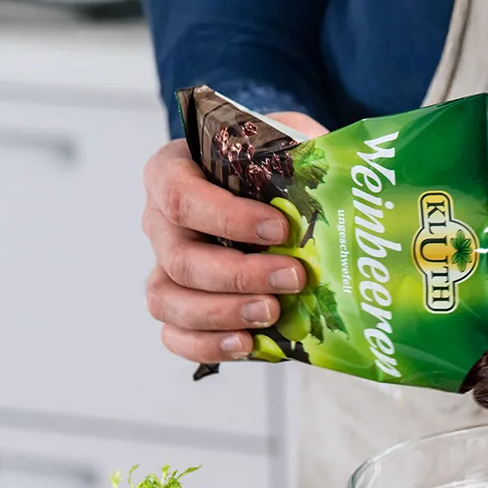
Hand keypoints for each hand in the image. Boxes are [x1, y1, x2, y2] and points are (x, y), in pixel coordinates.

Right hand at [141, 111, 326, 362]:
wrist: (273, 201)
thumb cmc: (274, 169)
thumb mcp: (286, 142)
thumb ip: (296, 148)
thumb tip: (327, 171)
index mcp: (172, 172)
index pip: (179, 195)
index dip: (226, 217)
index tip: (279, 229)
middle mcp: (160, 223)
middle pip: (179, 258)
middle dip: (239, 274)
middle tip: (293, 278)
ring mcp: (164, 269)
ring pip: (168, 300)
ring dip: (223, 313)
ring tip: (273, 313)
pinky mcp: (179, 310)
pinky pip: (175, 336)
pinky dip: (208, 345)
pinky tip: (247, 343)